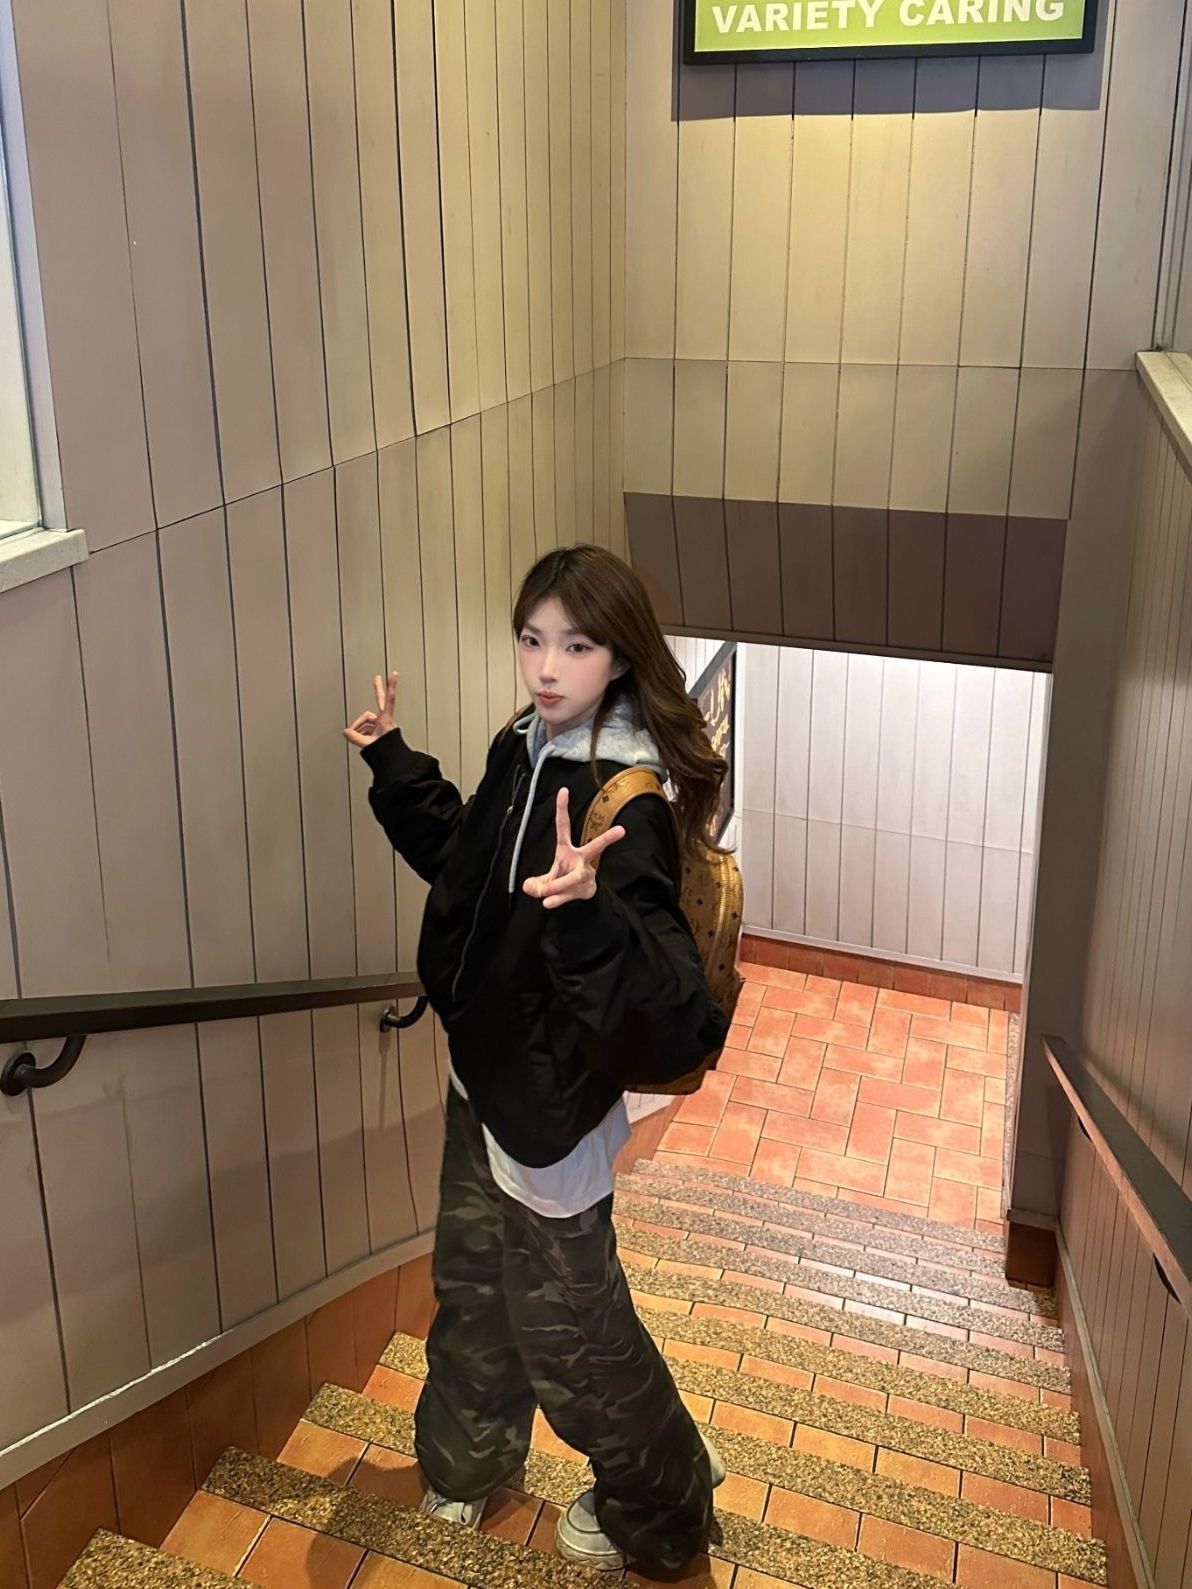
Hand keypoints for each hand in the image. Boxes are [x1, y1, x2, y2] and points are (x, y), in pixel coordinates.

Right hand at [344, 671, 398, 747]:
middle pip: (379, 701)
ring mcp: (381, 724)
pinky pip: (367, 728)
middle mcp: (385, 720)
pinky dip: (361, 732)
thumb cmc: (386, 752)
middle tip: (377, 678)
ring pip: (367, 720)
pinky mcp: (379, 730)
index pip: (389, 699)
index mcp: (386, 719)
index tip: (394, 674)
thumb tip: (346, 732)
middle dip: (377, 689)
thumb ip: (355, 738)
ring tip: (359, 738)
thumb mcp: (368, 744)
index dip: (391, 686)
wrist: (393, 761)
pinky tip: (359, 739)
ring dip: (360, 728)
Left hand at [523, 789, 625, 908]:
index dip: (562, 809)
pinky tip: (548, 903)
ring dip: (558, 886)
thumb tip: (529, 888)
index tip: (563, 790)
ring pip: (574, 877)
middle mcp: (580, 859)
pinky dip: (557, 899)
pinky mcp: (586, 888)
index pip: (564, 826)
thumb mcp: (544, 880)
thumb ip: (535, 883)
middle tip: (621, 830)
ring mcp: (585, 874)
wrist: (581, 895)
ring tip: (544, 894)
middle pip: (594, 848)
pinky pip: (570, 893)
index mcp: (566, 849)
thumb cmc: (562, 880)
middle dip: (607, 839)